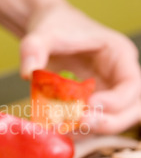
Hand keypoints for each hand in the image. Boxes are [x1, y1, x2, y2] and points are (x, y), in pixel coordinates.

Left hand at [20, 2, 140, 133]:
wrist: (46, 33)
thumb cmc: (52, 27)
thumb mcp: (41, 35)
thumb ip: (33, 50)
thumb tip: (27, 73)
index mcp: (119, 54)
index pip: (132, 84)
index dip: (116, 100)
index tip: (89, 106)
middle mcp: (119, 76)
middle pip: (132, 108)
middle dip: (110, 121)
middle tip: (81, 124)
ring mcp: (108, 92)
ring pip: (115, 120)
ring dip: (93, 130)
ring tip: (65, 129)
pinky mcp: (93, 104)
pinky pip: (93, 123)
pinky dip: (79, 131)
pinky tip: (59, 130)